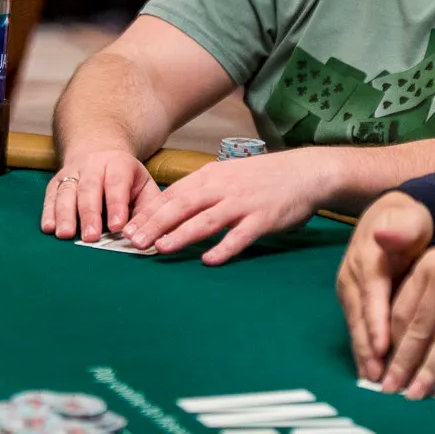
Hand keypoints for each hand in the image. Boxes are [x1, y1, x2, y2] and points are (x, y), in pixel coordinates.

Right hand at [41, 148, 159, 242]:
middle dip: (90, 214)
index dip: (117, 204)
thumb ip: (147, 207)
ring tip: (65, 235)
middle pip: (89, 189)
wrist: (101, 152)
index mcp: (119, 163)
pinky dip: (48, 213)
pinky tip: (49, 228)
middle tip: (91, 237)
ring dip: (65, 215)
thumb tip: (145, 233)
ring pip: (67, 192)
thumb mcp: (144, 185)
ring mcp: (71, 172)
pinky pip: (50, 196)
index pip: (117, 183)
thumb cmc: (127, 179)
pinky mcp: (55, 183)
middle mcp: (93, 165)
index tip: (117, 226)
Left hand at [122, 148, 328, 264]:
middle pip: (183, 206)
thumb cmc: (265, 177)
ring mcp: (243, 203)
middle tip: (134, 242)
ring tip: (161, 248)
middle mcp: (224, 188)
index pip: (173, 195)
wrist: (306, 173)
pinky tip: (208, 260)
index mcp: (212, 175)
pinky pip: (240, 236)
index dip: (149, 213)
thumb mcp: (230, 174)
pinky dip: (223, 248)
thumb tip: (172, 208)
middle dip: (156, 224)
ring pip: (206, 220)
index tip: (128, 229)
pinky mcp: (263, 219)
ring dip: (182, 234)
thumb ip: (204, 189)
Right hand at [337, 192, 434, 382]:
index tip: (381, 346)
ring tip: (373, 379)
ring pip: (355, 324)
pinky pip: (357, 325)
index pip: (371, 293)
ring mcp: (349, 288)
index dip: (375, 320)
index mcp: (367, 256)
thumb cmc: (407, 221)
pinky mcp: (352, 300)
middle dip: (365, 346)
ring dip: (362, 352)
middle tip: (376, 375)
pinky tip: (370, 368)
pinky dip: (363, 347)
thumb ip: (401, 229)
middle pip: (358, 315)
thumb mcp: (410, 218)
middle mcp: (352, 275)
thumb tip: (382, 235)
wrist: (391, 216)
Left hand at [382, 231, 434, 398]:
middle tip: (391, 387)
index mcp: (428, 266)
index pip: (401, 310)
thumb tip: (399, 338)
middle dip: (403, 363)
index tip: (384, 363)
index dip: (390, 341)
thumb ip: (423, 292)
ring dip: (431, 372)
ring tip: (419, 393)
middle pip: (418, 329)